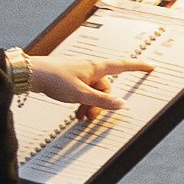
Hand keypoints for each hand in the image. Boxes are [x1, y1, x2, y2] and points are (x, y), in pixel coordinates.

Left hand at [16, 52, 154, 118]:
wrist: (32, 74)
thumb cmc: (55, 79)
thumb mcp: (81, 94)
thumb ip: (102, 100)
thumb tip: (121, 104)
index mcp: (96, 67)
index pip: (123, 66)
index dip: (138, 67)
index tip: (150, 66)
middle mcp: (90, 68)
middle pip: (106, 87)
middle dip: (102, 103)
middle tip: (91, 117)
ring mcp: (80, 73)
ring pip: (93, 91)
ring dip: (90, 105)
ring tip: (81, 117)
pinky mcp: (71, 78)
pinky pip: (83, 92)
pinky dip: (82, 102)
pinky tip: (76, 113)